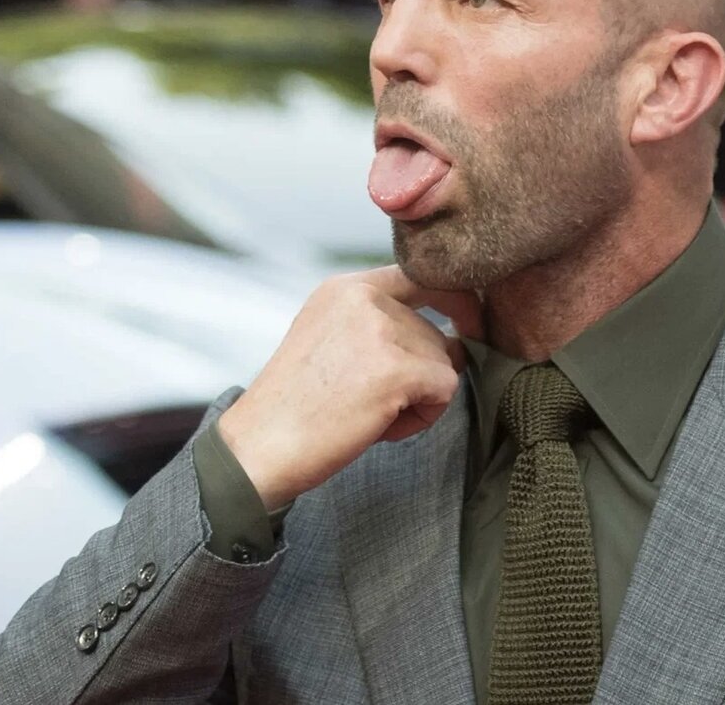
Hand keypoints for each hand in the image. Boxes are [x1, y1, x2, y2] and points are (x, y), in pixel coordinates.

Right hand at [218, 267, 482, 508]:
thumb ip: (380, 325)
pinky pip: (446, 388)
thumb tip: (455, 339)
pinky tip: (381, 426)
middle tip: (369, 403)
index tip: (465, 327)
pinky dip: (423, 416)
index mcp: (345, 287)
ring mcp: (381, 329)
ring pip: (443, 363)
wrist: (259, 449)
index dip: (452, 302)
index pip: (421, 276)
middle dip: (416, 375)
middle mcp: (363, 297)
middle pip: (434, 333)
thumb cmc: (296, 408)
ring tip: (368, 415)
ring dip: (417, 398)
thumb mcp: (331, 340)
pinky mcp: (397, 367)